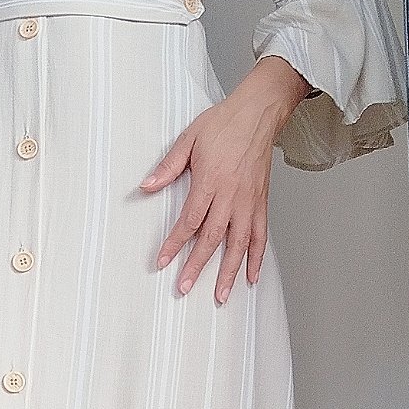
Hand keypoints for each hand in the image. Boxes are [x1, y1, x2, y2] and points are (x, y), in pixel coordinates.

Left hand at [139, 69, 295, 303]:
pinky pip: (261, 236)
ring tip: (221, 296)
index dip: (175, 244)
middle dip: (197, 266)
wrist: (259, 112)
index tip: (162, 262)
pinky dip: (257, 258)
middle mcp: (231, 196)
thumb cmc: (224, 123)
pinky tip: (250, 276)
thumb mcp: (189, 139)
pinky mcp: (262, 202)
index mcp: (210, 181)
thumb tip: (146, 186)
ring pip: (239, 244)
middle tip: (185, 288)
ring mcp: (249, 202)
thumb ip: (169, 167)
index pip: (190, 221)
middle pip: (212, 239)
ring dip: (229, 272)